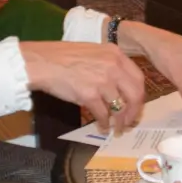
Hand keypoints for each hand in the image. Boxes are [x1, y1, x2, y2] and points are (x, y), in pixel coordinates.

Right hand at [20, 41, 146, 131]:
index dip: (139, 96)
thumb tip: (119, 87)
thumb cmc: (63, 57)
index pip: (138, 78)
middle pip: (135, 94)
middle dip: (134, 112)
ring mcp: (102, 81)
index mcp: (116, 54)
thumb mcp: (94, 53)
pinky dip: (104, 124)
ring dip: (119, 122)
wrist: (42, 62)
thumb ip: (109, 65)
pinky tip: (102, 127)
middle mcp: (113, 67)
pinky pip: (103, 114)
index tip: (136, 105)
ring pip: (120, 107)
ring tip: (117, 129)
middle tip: (130, 122)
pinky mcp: (89, 95)